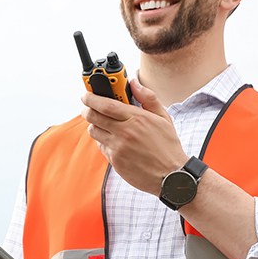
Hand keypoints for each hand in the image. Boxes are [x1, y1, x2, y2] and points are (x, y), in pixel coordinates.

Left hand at [81, 78, 187, 194]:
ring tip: (102, 123)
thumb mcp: (163, 118)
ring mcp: (117, 148)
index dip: (91, 98)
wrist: (171, 176)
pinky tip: (112, 139)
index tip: (86, 94)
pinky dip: (102, 140)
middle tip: (87, 106)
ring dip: (94, 125)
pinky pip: (101, 146)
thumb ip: (148, 98)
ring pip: (94, 131)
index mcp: (136, 118)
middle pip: (93, 116)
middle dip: (86, 109)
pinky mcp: (115, 161)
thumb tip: (135, 82)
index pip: (105, 104)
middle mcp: (124, 132)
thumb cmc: (168, 146)